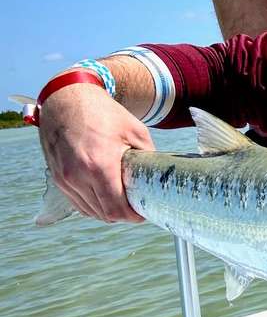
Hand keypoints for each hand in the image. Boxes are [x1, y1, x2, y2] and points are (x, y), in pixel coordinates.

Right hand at [38, 84, 153, 222]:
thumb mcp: (136, 132)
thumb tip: (159, 178)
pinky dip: (92, 205)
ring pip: (90, 211)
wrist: (68, 99)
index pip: (116, 208)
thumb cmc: (104, 113)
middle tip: (137, 208)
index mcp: (99, 165)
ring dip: (107, 212)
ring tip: (123, 203)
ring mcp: (64, 178)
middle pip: (104, 214)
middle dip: (123, 215)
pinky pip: (77, 202)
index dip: (133, 217)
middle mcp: (77, 175)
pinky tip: (106, 197)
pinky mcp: (58, 177)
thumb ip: (147, 158)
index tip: (144, 213)